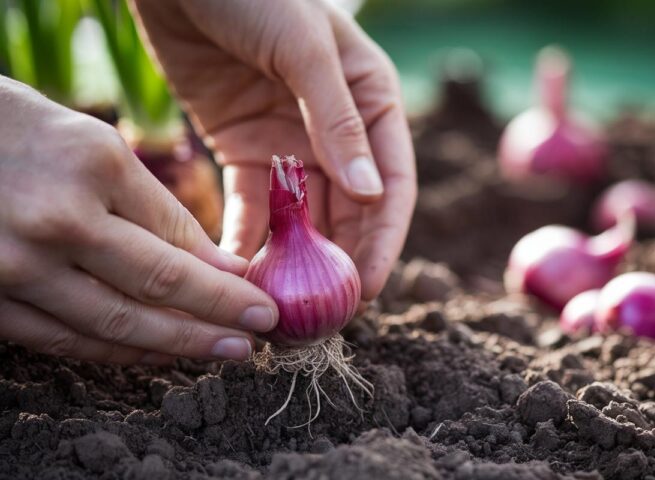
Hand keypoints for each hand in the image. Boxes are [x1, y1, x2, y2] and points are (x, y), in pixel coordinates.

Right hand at [0, 78, 277, 363]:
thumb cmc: (16, 130)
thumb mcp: (91, 145)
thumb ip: (152, 207)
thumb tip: (215, 263)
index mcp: (95, 168)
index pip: (180, 238)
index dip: (227, 277)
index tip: (260, 298)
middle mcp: (59, 220)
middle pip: (159, 287)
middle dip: (220, 316)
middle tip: (260, 333)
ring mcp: (18, 266)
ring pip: (115, 324)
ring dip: (177, 344)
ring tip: (222, 350)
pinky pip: (64, 340)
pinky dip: (117, 352)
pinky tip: (154, 354)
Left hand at [132, 0, 416, 299]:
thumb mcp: (304, 49)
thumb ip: (338, 120)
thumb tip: (371, 195)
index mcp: (372, 102)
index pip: (391, 183)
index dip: (383, 240)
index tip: (368, 288)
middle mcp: (339, 131)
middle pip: (348, 211)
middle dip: (339, 263)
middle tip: (323, 314)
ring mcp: (291, 144)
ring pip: (302, 217)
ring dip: (294, 261)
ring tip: (278, 304)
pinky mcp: (246, 151)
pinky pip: (255, 207)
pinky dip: (250, 240)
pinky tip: (238, 274)